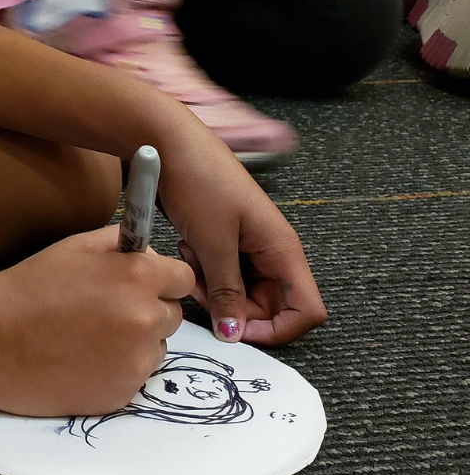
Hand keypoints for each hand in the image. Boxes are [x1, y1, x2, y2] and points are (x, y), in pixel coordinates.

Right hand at [0, 226, 193, 416]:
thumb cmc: (30, 286)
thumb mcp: (75, 246)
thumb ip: (120, 241)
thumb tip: (147, 251)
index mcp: (137, 277)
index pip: (183, 279)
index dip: (162, 279)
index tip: (141, 282)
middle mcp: (145, 320)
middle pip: (172, 314)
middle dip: (149, 308)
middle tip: (107, 308)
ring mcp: (136, 362)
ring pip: (156, 348)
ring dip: (136, 341)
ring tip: (91, 335)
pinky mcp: (122, 394)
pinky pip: (136, 375)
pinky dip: (118, 368)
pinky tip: (84, 358)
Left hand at [154, 117, 326, 345]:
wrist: (168, 141)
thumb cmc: (198, 183)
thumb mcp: (211, 243)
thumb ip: (226, 291)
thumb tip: (233, 333)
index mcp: (282, 249)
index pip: (306, 310)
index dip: (277, 330)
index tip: (235, 329)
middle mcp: (272, 248)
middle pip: (268, 304)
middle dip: (232, 305)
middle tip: (197, 286)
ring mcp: (249, 241)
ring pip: (240, 288)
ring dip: (213, 285)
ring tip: (189, 258)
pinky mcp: (226, 235)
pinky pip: (222, 269)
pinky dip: (204, 268)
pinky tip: (185, 246)